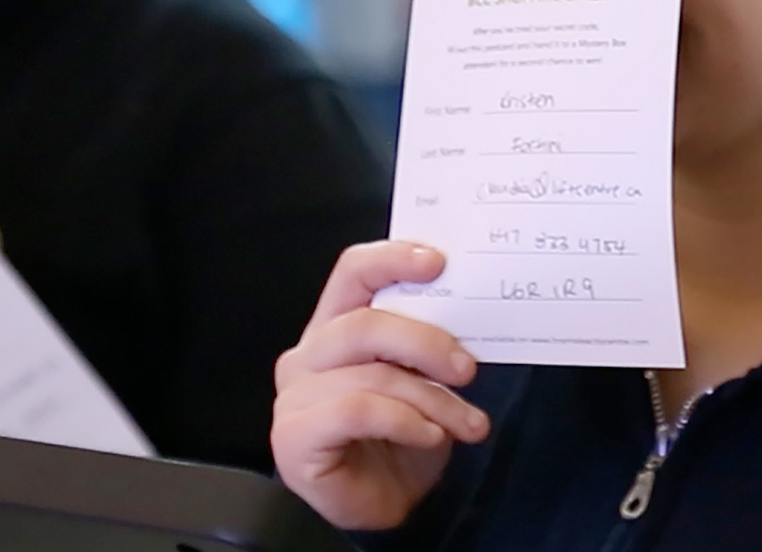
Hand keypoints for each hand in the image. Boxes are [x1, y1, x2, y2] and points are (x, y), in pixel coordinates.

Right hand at [272, 241, 489, 530]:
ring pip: (371, 373)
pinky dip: (405, 422)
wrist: (381, 502)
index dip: (392, 259)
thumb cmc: (400, 439)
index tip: (438, 262)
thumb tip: (467, 313)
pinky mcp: (294, 434)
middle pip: (364, 322)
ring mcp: (295, 394)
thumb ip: (427, 344)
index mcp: (335, 327)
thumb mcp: (423, 380)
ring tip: (466, 422)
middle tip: (467, 368)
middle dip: (426, 342)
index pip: (353, 273)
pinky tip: (431, 438)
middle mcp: (308, 354)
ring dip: (432, 399)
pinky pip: (358, 411)